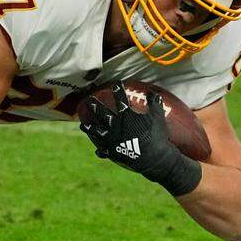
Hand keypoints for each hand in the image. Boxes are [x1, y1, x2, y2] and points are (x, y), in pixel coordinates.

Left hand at [78, 82, 202, 195]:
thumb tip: (153, 93)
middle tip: (89, 100)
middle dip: (95, 105)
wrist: (154, 156)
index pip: (120, 99)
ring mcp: (112, 139)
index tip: (116, 84)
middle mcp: (115, 126)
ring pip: (97, 132)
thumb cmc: (157, 135)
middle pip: (101, 113)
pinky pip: (104, 151)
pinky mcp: (113, 152)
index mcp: (125, 116)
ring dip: (89, 128)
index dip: (118, 90)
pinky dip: (101, 151)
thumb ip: (154, 103)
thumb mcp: (158, 116)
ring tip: (83, 125)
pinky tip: (98, 150)